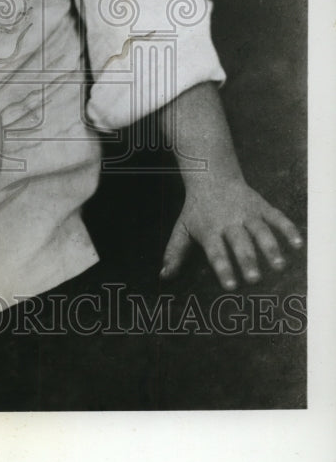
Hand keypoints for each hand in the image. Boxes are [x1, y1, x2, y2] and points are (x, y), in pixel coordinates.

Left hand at [160, 178, 302, 289]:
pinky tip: (298, 244)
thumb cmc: (196, 209)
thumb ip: (174, 252)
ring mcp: (247, 213)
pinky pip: (277, 217)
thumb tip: (163, 276)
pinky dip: (288, 229)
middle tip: (255, 278)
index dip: (223, 268)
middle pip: (239, 243)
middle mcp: (229, 222)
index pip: (216, 252)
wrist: (211, 176)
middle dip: (247, 260)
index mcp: (210, 230)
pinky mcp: (262, 206)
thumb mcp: (182, 228)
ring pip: (260, 231)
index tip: (231, 285)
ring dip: (270, 248)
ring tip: (279, 266)